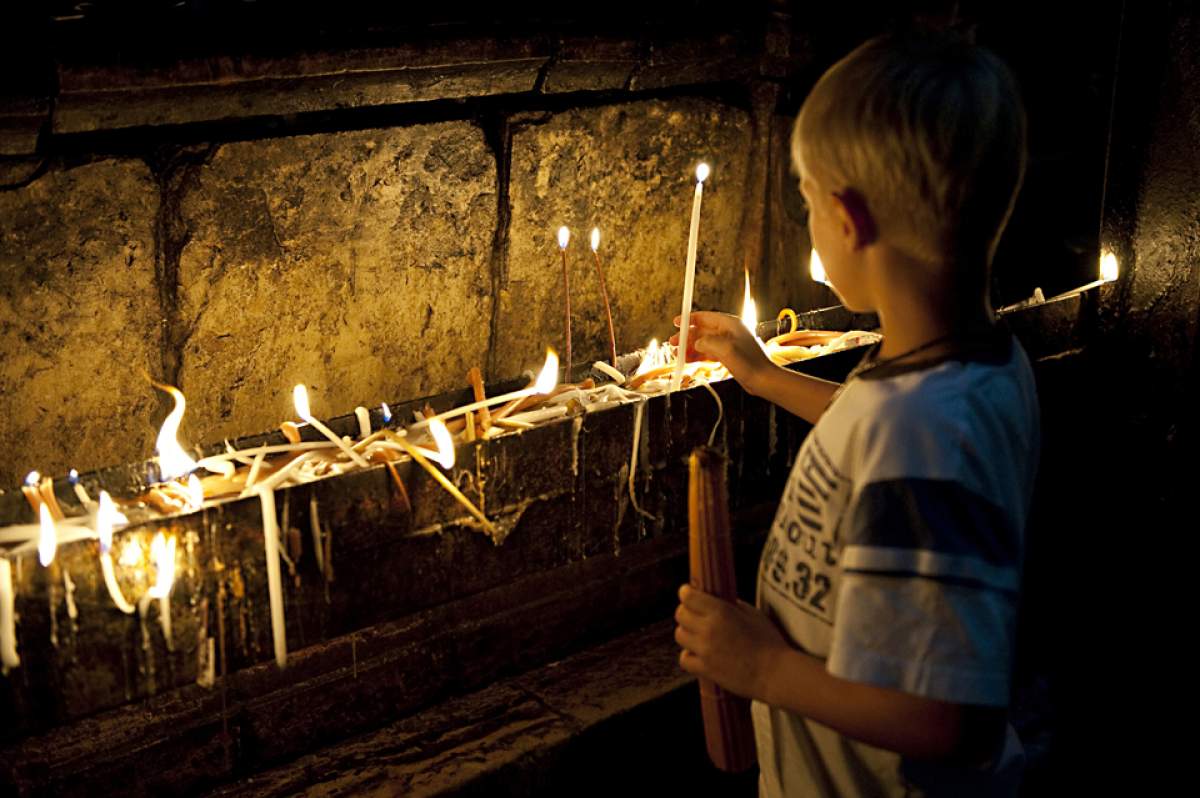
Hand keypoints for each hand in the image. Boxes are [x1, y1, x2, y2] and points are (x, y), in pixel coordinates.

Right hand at [670, 311, 771, 394]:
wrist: (764, 380)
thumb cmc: (750, 363)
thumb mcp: (725, 349)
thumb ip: (707, 342)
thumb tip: (696, 342)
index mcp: (730, 324)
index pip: (705, 317)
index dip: (689, 319)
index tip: (677, 322)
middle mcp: (729, 332)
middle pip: (702, 330)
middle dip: (686, 337)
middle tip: (673, 343)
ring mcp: (728, 344)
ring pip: (704, 343)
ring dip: (690, 348)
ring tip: (677, 354)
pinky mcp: (728, 356)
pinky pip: (709, 353)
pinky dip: (697, 356)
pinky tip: (688, 360)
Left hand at [674, 584, 788, 700]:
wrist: (775, 672)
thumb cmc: (769, 641)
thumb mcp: (752, 613)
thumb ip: (731, 605)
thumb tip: (717, 600)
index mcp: (721, 611)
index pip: (688, 597)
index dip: (686, 593)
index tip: (688, 593)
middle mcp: (708, 628)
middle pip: (680, 614)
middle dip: (686, 612)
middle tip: (695, 615)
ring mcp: (705, 650)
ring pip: (679, 635)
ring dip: (687, 633)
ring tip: (698, 635)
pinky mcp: (705, 669)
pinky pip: (684, 659)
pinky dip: (689, 655)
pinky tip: (699, 654)